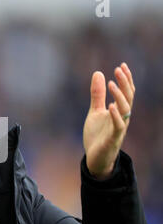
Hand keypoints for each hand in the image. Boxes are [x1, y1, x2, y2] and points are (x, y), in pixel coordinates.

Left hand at [83, 63, 134, 179]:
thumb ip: (97, 95)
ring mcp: (119, 128)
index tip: (122, 65)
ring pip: (125, 110)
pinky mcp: (113, 138)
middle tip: (119, 69)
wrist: (95, 158)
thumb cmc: (97, 135)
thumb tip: (98, 73)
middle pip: (128, 98)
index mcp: (119, 111)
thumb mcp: (95, 112)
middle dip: (124, 83)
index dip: (126, 79)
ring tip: (112, 84)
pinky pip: (118, 126)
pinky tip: (111, 106)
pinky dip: (115, 116)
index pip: (126, 92)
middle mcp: (122, 118)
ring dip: (119, 96)